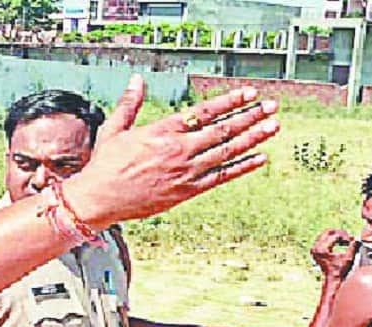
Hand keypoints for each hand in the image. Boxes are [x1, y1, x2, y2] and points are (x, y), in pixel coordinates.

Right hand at [65, 78, 279, 228]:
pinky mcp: (186, 192)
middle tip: (271, 107)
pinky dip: (241, 167)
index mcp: (163, 131)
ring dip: (253, 138)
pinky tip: (259, 158)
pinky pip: (221, 177)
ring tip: (272, 126)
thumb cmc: (105, 166)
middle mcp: (179, 149)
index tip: (249, 94)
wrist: (99, 200)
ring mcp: (186, 172)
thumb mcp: (115, 129)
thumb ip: (130, 104)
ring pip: (227, 151)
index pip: (205, 112)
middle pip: (223, 129)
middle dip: (251, 116)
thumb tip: (136, 81)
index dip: (230, 101)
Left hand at [311, 229, 358, 279]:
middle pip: (328, 232)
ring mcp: (314, 249)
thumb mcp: (348, 258)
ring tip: (346, 240)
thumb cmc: (340, 271)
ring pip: (326, 234)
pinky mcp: (315, 251)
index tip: (352, 240)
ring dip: (336, 235)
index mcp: (322, 249)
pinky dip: (332, 239)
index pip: (335, 235)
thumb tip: (357, 239)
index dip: (345, 236)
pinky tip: (341, 242)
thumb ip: (353, 247)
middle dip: (340, 233)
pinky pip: (324, 239)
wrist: (332, 280)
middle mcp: (315, 248)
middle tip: (349, 237)